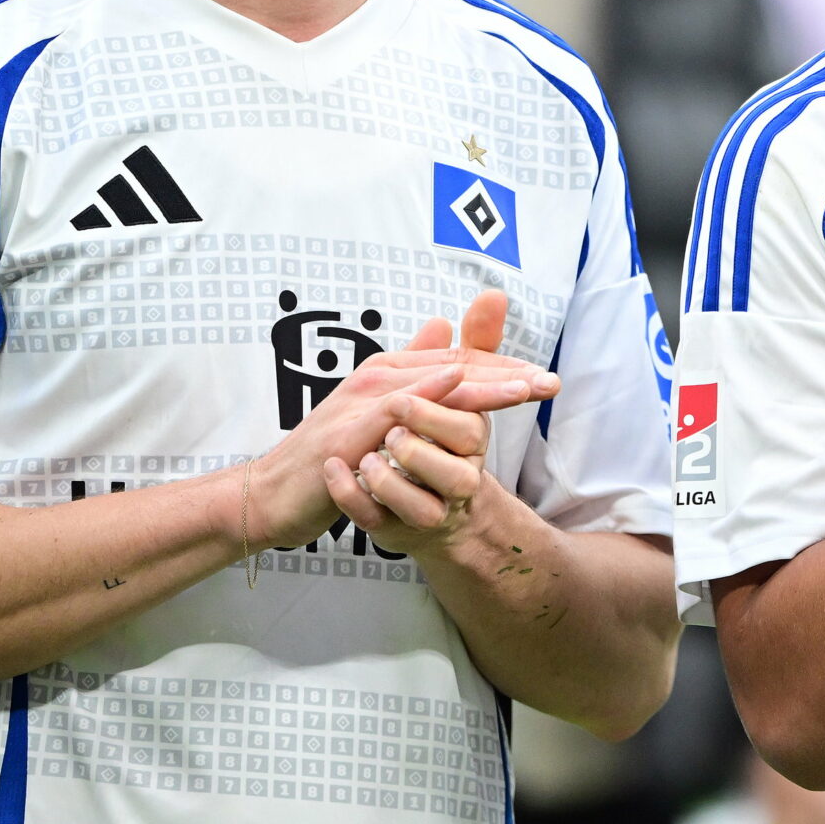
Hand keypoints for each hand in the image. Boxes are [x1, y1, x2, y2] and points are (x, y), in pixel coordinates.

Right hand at [249, 290, 550, 550]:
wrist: (275, 494)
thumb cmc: (332, 456)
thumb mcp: (377, 416)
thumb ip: (413, 376)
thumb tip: (442, 329)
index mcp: (388, 373)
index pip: (458, 364)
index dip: (502, 369)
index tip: (543, 379)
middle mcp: (377, 378)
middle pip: (453, 368)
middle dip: (505, 374)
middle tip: (549, 382)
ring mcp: (361, 402)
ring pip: (432, 384)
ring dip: (481, 384)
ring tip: (524, 390)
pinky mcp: (348, 432)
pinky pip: (393, 409)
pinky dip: (425, 393)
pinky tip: (458, 385)